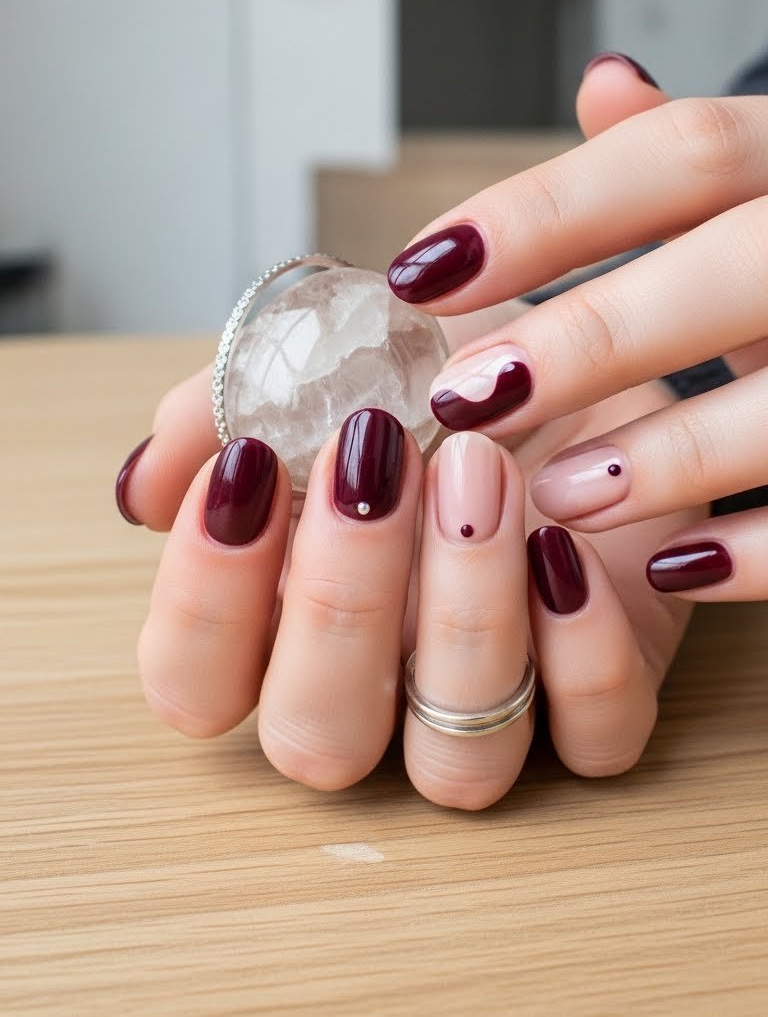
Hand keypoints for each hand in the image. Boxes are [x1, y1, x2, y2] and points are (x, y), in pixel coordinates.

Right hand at [122, 309, 700, 807]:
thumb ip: (222, 415)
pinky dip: (581, 651)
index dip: (204, 600)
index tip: (249, 469)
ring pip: (455, 766)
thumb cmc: (438, 378)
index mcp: (284, 622)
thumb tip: (142, 488)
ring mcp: (489, 711)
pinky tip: (565, 545)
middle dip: (340, 600)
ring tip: (480, 466)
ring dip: (464, 610)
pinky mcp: (602, 698)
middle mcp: (376, 690)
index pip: (195, 681)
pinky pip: (594, 739)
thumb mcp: (325, 362)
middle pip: (317, 736)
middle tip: (374, 457)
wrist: (574, 360)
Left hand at [386, 55, 767, 601]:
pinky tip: (672, 566)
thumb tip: (604, 84)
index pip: (685, 151)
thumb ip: (685, 154)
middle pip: (738, 261)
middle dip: (595, 333)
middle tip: (470, 394)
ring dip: (671, 453)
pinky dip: (761, 548)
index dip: (548, 210)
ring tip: (559, 494)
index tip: (422, 270)